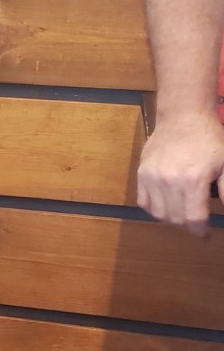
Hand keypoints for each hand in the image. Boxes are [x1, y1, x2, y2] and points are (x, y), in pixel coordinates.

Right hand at [137, 111, 223, 233]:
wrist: (183, 117)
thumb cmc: (209, 139)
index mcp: (193, 179)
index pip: (193, 218)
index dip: (200, 230)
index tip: (205, 233)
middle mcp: (169, 181)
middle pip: (176, 219)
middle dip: (187, 225)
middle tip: (196, 221)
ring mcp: (152, 178)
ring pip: (159, 214)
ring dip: (172, 219)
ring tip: (182, 212)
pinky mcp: (142, 174)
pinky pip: (145, 203)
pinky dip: (155, 209)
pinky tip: (167, 204)